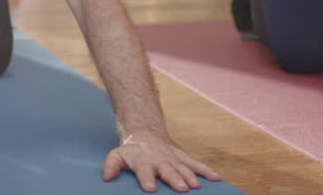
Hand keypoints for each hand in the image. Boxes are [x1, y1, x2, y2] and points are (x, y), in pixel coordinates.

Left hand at [102, 130, 221, 191]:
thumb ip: (111, 165)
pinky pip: (196, 163)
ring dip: (190, 176)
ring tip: (196, 186)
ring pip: (183, 167)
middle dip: (174, 179)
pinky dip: (206, 170)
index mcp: (143, 161)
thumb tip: (106, 177)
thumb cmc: (131, 151)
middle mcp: (160, 160)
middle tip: (181, 189)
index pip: (144, 171)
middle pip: (167, 170)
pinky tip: (215, 178)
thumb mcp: (117, 154)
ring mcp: (173, 158)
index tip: (150, 188)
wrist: (146, 133)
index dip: (147, 179)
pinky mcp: (183, 157)